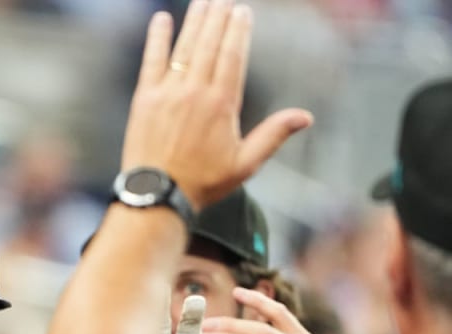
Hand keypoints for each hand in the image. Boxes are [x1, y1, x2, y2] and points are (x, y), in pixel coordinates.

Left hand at [120, 3, 311, 211]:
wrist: (158, 196)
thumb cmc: (204, 183)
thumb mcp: (246, 164)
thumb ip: (274, 134)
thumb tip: (305, 116)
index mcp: (222, 104)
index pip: (233, 55)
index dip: (239, 30)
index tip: (243, 11)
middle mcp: (196, 91)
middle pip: (210, 44)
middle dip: (219, 17)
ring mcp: (168, 92)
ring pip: (185, 47)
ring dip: (195, 20)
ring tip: (203, 0)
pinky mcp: (145, 98)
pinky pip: (151, 60)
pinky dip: (157, 38)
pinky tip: (161, 19)